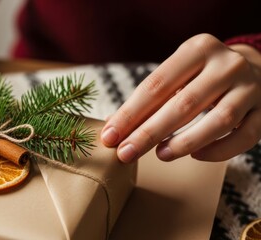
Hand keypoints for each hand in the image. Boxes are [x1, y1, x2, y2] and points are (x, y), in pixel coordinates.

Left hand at [102, 33, 260, 162]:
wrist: (254, 68)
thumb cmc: (203, 75)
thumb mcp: (179, 73)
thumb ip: (151, 97)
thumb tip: (114, 127)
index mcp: (198, 49)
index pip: (156, 85)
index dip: (130, 113)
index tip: (110, 136)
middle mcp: (227, 64)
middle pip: (183, 104)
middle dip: (149, 133)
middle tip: (125, 153)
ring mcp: (250, 87)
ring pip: (218, 120)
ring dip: (185, 142)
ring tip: (160, 155)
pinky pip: (243, 136)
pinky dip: (219, 150)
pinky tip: (196, 156)